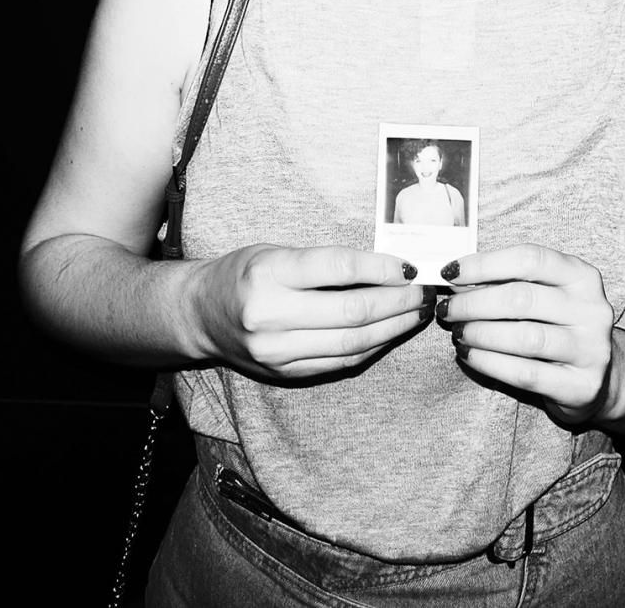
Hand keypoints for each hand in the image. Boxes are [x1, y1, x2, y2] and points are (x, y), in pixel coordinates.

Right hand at [189, 244, 427, 380]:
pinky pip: (340, 362)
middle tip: (424, 291)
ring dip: (393, 327)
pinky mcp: (285, 373)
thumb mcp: (276, 252)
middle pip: (352, 311)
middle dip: (398, 301)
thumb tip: (389, 268)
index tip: (410, 266)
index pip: (339, 268)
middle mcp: (270, 315)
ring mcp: (277, 351)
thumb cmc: (243, 273)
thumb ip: (326, 262)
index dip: (382, 267)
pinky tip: (391, 332)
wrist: (200, 314)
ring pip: (352, 343)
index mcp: (268, 273)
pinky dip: (372, 347)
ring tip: (416, 312)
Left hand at [439, 244, 615, 425]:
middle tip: (447, 309)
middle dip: (474, 303)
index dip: (484, 264)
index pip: (529, 259)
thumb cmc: (556, 327)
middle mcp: (592, 309)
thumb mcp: (541, 296)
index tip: (450, 273)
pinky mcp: (582, 385)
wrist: (597, 377)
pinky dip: (489, 362)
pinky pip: (525, 373)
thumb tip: (455, 279)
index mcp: (581, 276)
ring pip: (524, 338)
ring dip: (480, 333)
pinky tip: (468, 355)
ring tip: (457, 332)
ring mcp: (591, 349)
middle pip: (522, 298)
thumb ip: (504, 283)